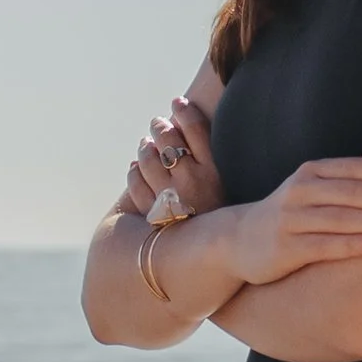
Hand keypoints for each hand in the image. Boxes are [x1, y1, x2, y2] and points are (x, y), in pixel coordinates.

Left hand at [125, 92, 224, 223]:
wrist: (214, 258)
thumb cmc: (222, 219)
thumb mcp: (228, 189)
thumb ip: (212, 159)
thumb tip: (188, 125)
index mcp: (215, 174)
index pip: (196, 128)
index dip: (184, 110)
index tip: (178, 103)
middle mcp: (192, 183)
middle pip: (168, 140)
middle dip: (160, 126)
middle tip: (158, 123)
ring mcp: (170, 198)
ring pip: (147, 158)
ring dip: (145, 147)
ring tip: (147, 144)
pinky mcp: (152, 213)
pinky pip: (135, 182)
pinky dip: (134, 171)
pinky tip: (137, 167)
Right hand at [228, 156, 361, 284]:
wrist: (239, 241)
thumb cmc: (292, 216)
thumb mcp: (313, 192)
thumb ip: (347, 186)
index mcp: (312, 172)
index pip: (354, 168)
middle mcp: (301, 191)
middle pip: (352, 192)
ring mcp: (291, 219)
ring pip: (341, 218)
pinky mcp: (285, 248)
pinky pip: (324, 245)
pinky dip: (352, 243)